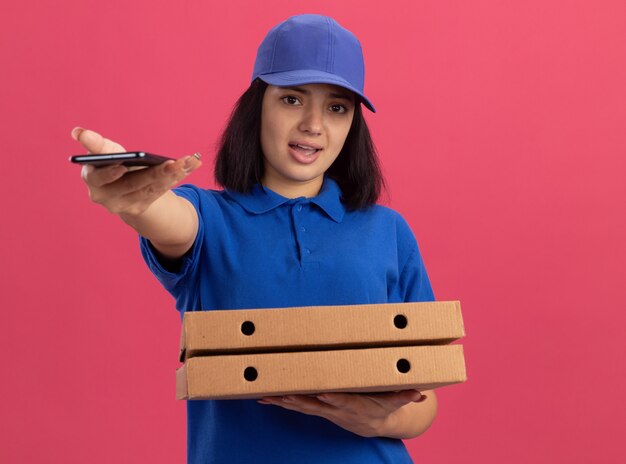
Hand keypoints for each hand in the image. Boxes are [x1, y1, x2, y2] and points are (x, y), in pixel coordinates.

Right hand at [71, 127, 201, 216]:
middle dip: (153, 172)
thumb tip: (77, 132)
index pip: (97, 170)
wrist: (123, 190)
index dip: (105, 166)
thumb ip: (97, 144)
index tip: (114, 161)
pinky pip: (158, 193)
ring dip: (169, 176)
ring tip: (185, 163)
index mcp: (91, 175)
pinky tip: (188, 166)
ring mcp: (120, 205)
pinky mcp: (137, 209)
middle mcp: (102, 194)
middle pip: (131, 183)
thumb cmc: (113, 164)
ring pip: (149, 189)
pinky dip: (174, 179)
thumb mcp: (108, 152)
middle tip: (171, 163)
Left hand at [259, 390, 427, 437]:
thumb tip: (420, 393)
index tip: (323, 395)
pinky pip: (295, 405)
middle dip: (299, 400)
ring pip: (300, 405)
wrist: (370, 424)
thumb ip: (404, 396)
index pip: (342, 402)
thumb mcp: (394, 401)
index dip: (333, 399)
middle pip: (315, 405)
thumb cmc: (381, 407)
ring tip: (266, 395)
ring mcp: (323, 410)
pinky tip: (263, 398)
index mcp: (352, 406)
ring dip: (283, 401)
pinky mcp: (315, 407)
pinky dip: (279, 401)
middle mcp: (334, 409)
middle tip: (284, 394)